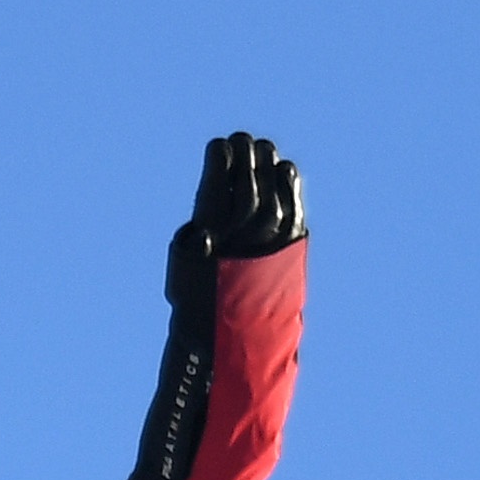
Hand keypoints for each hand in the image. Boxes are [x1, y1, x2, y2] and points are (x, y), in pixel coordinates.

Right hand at [166, 133, 305, 310]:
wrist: (232, 339)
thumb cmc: (199, 304)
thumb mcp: (185, 266)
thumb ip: (194, 235)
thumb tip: (207, 216)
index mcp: (214, 232)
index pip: (220, 178)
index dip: (219, 156)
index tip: (218, 146)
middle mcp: (246, 232)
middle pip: (250, 178)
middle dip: (245, 155)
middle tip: (242, 140)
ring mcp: (274, 239)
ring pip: (275, 187)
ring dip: (268, 164)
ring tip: (263, 151)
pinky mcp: (293, 246)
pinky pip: (294, 205)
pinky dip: (288, 184)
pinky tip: (283, 170)